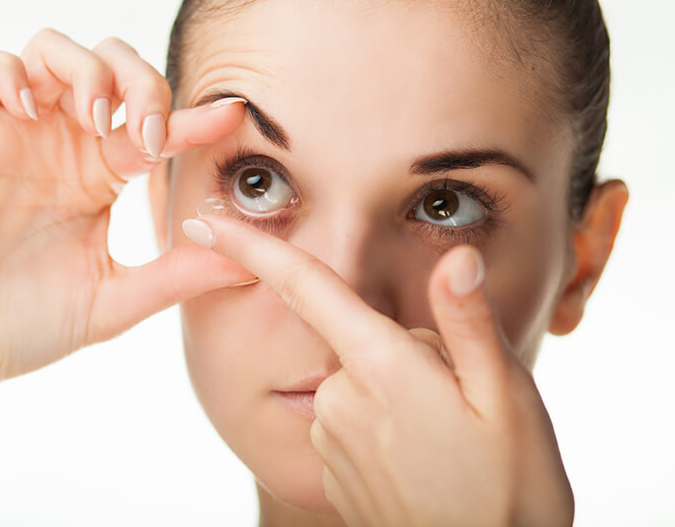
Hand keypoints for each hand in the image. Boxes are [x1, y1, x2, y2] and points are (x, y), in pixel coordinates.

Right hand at [0, 29, 253, 400]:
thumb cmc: (22, 327)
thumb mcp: (116, 299)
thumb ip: (179, 276)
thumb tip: (250, 265)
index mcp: (96, 175)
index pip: (153, 125)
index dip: (195, 116)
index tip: (232, 116)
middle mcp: (57, 144)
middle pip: (109, 65)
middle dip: (141, 81)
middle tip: (148, 133)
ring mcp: (7, 133)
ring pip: (50, 49)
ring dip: (84, 69)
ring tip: (95, 121)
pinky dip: (7, 71)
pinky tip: (30, 114)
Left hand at [181, 215, 573, 526]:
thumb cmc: (509, 490)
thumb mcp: (508, 398)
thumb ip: (469, 323)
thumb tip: (456, 259)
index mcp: (381, 367)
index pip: (306, 287)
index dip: (251, 249)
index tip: (202, 222)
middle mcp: (341, 399)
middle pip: (362, 338)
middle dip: (406, 350)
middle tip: (461, 399)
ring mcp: (332, 439)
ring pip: (362, 381)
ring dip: (400, 392)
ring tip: (449, 437)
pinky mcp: (332, 470)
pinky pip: (355, 421)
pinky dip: (388, 426)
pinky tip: (426, 460)